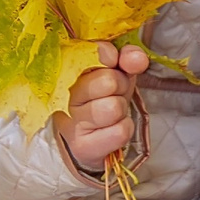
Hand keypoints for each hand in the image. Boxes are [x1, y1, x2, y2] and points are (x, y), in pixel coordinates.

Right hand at [55, 41, 147, 172]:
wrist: (89, 138)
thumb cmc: (101, 97)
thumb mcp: (115, 71)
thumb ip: (127, 58)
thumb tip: (137, 58)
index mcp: (67, 68)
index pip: (98, 52)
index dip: (113, 58)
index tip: (112, 65)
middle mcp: (62, 95)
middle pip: (109, 81)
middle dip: (121, 86)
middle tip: (112, 92)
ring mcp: (69, 122)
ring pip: (114, 107)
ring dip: (121, 110)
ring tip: (110, 112)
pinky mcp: (81, 146)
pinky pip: (120, 131)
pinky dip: (124, 128)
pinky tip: (112, 128)